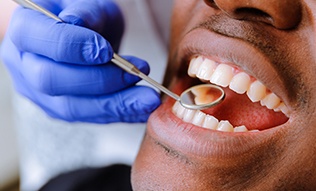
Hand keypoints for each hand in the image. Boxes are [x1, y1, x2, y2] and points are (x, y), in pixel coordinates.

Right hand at [1, 0, 160, 122]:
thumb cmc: (84, 16)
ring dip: (115, 104)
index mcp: (24, 31)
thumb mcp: (88, 5)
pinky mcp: (61, 109)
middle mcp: (24, 66)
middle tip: (136, 73)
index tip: (107, 51)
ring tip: (148, 99)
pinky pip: (89, 117)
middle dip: (100, 80)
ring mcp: (40, 93)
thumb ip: (84, 12)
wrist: (82, 37)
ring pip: (73, 108)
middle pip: (52, 81)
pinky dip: (119, 113)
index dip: (73, 47)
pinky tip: (141, 108)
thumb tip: (77, 23)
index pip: (39, 41)